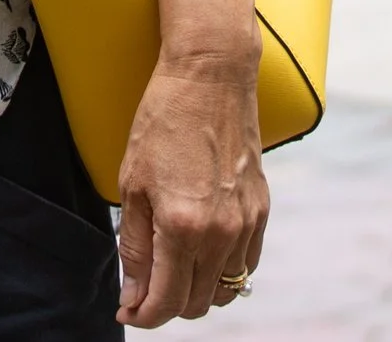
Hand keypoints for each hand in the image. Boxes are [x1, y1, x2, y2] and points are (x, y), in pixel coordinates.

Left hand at [114, 33, 267, 323]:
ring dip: (197, 292)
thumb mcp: (133, 182)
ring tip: (173, 271)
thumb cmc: (164, 119)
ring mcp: (246, 223)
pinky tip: (203, 254)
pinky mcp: (261, 210)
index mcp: (183, 226)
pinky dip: (224, 271)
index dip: (144, 315)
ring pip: (224, 290)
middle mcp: (221, 232)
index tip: (129, 311)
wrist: (211, 75)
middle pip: (197, 303)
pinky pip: (246, 264)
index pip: (166, 301)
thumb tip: (134, 296)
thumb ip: (135, 247)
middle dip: (167, 305)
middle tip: (145, 289)